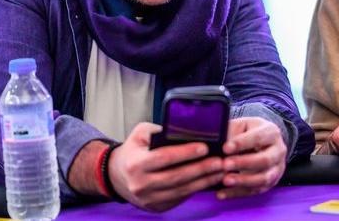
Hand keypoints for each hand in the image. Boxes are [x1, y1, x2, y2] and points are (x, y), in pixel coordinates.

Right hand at [108, 122, 224, 211]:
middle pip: (176, 177)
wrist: (117, 175)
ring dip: (203, 181)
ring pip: (180, 190)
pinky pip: (179, 198)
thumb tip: (188, 130)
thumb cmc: (134, 150)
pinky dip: (196, 189)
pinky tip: (209, 181)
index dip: (185, 153)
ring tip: (220, 171)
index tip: (204, 147)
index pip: (164, 157)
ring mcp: (147, 198)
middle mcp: (139, 184)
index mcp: (135, 163)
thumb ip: (160, 131)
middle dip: (200, 169)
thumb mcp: (141, 134)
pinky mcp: (155, 207)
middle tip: (219, 161)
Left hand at [218, 117, 286, 199]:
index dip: (241, 143)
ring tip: (225, 180)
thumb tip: (216, 140)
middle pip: (264, 160)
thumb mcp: (242, 126)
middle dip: (243, 163)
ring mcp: (276, 168)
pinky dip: (237, 193)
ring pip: (263, 178)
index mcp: (271, 132)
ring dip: (243, 181)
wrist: (263, 143)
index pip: (258, 137)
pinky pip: (255, 190)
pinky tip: (222, 193)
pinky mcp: (270, 182)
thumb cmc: (249, 132)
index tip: (225, 148)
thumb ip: (231, 131)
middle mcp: (278, 151)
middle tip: (225, 164)